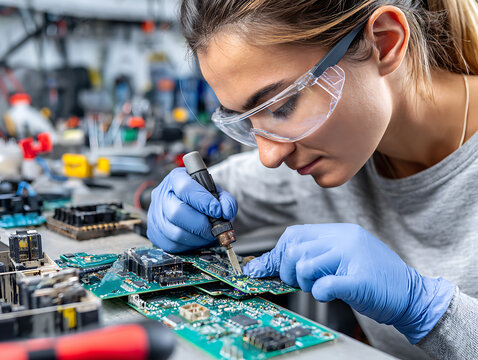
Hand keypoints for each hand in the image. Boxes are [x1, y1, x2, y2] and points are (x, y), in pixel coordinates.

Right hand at [147, 167, 236, 252]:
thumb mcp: (217, 193)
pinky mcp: (155, 233)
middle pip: (176, 212)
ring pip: (174, 232)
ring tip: (208, 234)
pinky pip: (172, 245)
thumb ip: (226, 200)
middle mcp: (162, 195)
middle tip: (214, 227)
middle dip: (200, 224)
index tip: (217, 211)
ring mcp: (155, 215)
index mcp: (176, 178)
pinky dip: (189, 245)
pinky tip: (197, 239)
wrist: (192, 208)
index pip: (185, 188)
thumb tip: (226, 211)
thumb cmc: (203, 200)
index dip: (203, 201)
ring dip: (197, 237)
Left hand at [243, 223, 454, 343]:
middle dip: (286, 270)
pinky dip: (320, 293)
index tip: (260, 269)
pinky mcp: (359, 280)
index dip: (276, 254)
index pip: (294, 235)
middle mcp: (344, 239)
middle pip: (294, 248)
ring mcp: (352, 257)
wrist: (412, 294)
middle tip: (299, 282)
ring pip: (304, 265)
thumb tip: (274, 263)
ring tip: (320, 287)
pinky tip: (330, 294)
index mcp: (339, 232)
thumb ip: (314, 255)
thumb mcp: (343, 258)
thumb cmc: (373, 278)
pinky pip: (325, 285)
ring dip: (305, 283)